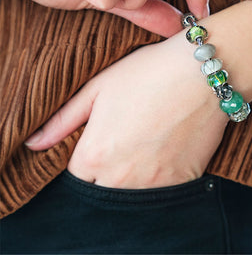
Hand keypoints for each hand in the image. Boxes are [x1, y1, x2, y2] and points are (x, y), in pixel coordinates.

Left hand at [25, 32, 227, 187]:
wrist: (202, 73)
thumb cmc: (149, 73)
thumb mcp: (99, 87)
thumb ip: (63, 119)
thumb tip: (34, 144)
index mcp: (95, 155)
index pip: (77, 176)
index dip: (89, 157)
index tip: (104, 139)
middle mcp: (121, 177)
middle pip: (103, 190)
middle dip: (108, 171)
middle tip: (127, 138)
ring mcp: (154, 183)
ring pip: (132, 193)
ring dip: (134, 175)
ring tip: (148, 141)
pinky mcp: (183, 180)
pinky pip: (163, 190)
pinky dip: (162, 175)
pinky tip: (168, 146)